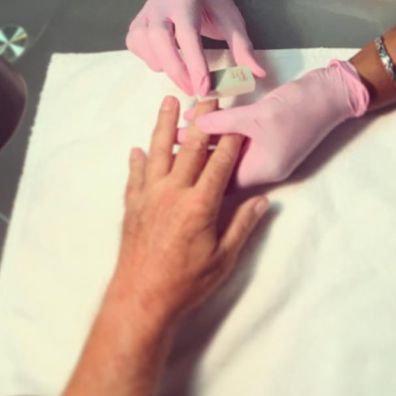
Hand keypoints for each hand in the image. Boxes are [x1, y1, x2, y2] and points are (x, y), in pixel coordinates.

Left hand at [108, 97, 268, 330]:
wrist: (141, 300)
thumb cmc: (187, 282)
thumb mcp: (224, 258)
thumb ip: (243, 225)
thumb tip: (263, 200)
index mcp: (200, 204)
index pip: (220, 163)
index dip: (230, 138)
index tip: (238, 117)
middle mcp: (173, 193)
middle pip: (189, 148)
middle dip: (202, 120)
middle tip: (208, 96)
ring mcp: (149, 197)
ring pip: (158, 152)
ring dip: (164, 124)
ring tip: (169, 101)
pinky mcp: (132, 207)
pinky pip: (135, 176)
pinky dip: (138, 160)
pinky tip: (138, 148)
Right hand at [126, 0, 265, 96]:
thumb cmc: (213, 1)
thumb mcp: (233, 20)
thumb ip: (243, 47)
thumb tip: (257, 75)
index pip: (187, 34)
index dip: (194, 63)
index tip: (204, 88)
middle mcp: (161, 3)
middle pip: (158, 38)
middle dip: (175, 68)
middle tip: (193, 90)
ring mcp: (145, 11)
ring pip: (141, 41)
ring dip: (161, 64)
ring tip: (182, 76)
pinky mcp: (137, 21)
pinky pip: (134, 44)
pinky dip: (148, 58)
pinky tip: (166, 63)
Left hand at [179, 60, 369, 188]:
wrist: (334, 94)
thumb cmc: (300, 107)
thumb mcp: (258, 115)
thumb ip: (225, 122)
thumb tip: (193, 125)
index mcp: (263, 169)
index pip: (221, 182)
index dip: (195, 172)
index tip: (170, 160)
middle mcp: (263, 167)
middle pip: (221, 169)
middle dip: (196, 156)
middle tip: (168, 143)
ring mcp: (267, 154)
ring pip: (228, 154)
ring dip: (206, 142)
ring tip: (176, 130)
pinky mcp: (269, 139)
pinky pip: (238, 142)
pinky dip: (220, 133)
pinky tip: (200, 120)